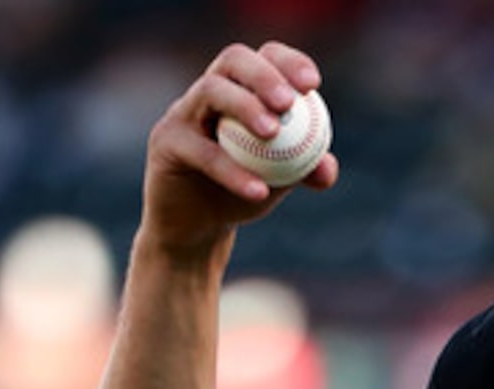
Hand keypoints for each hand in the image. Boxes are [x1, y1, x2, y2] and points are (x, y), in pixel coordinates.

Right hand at [143, 42, 338, 251]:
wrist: (197, 227)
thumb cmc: (241, 192)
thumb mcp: (279, 181)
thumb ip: (305, 169)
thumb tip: (328, 168)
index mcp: (241, 88)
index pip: (265, 57)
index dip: (289, 62)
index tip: (312, 86)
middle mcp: (210, 91)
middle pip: (234, 60)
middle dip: (264, 75)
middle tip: (288, 102)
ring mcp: (183, 112)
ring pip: (211, 90)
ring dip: (245, 106)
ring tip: (273, 134)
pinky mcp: (166, 141)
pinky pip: (201, 150)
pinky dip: (232, 170)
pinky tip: (259, 191)